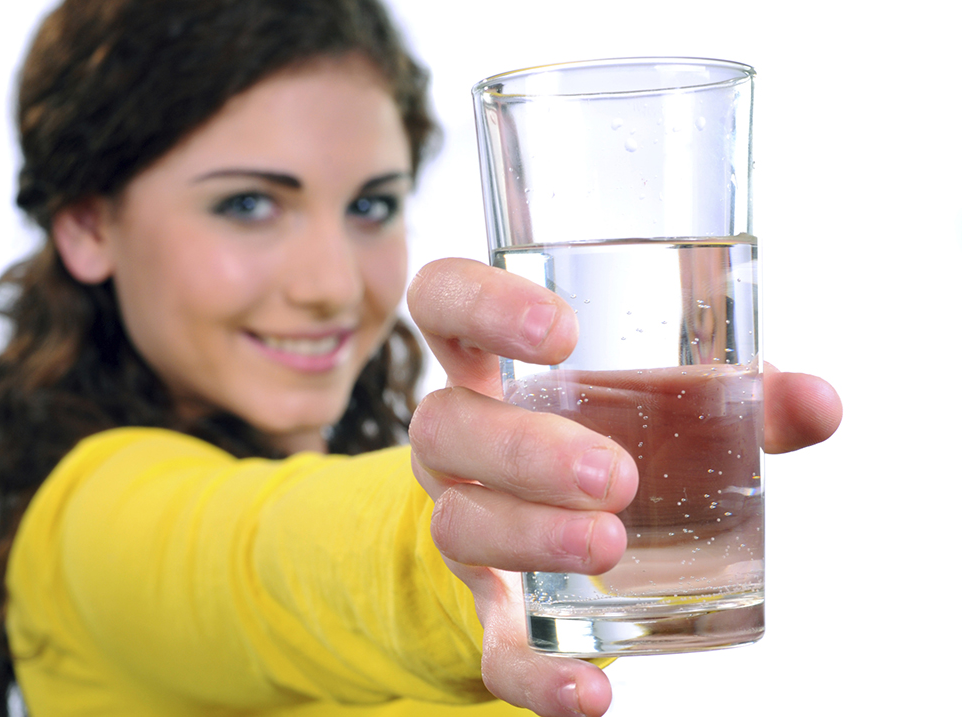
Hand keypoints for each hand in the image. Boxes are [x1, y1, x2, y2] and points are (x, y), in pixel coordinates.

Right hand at [407, 258, 841, 716]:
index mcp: (491, 363)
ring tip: (612, 545)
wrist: (563, 528)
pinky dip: (537, 674)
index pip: (444, 301)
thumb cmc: (613, 436)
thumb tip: (817, 402)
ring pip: (458, 525)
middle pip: (442, 425)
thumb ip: (736, 395)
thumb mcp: (663, 403)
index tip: (560, 334)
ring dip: (531, 539)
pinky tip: (592, 694)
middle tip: (616, 476)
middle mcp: (460, 437)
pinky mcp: (491, 604)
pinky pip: (492, 643)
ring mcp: (465, 519)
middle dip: (524, 450)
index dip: (480, 304)